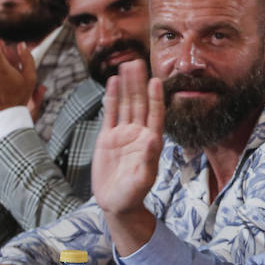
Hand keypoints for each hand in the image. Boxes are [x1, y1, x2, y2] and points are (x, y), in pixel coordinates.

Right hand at [92, 59, 164, 218]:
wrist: (116, 203)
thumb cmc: (133, 194)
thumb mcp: (141, 179)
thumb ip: (148, 159)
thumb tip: (153, 139)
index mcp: (150, 142)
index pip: (155, 114)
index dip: (156, 98)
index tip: (157, 80)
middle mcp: (138, 134)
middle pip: (139, 103)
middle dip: (139, 83)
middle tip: (137, 62)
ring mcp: (123, 134)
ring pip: (126, 105)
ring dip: (126, 86)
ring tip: (126, 65)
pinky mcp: (108, 138)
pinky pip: (110, 114)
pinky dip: (112, 98)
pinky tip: (113, 83)